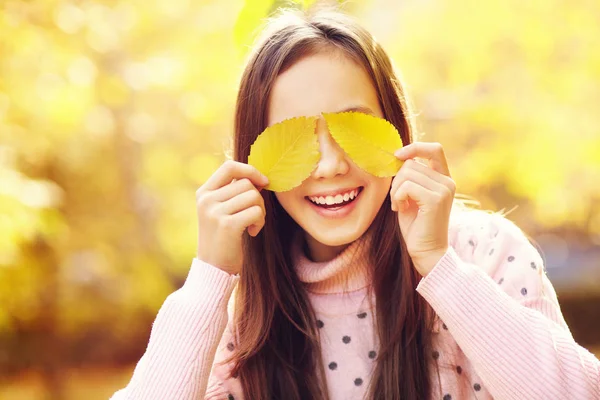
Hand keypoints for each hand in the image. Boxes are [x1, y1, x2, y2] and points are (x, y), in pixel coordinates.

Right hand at [195, 160, 268, 274]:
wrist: (214, 268)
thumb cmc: (223, 239)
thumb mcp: (221, 211)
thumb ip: (234, 193)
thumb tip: (261, 177)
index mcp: (204, 193)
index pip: (229, 166)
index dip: (250, 170)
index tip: (263, 182)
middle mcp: (206, 200)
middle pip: (246, 183)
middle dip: (258, 198)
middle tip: (254, 216)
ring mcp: (215, 212)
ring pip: (254, 196)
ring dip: (260, 211)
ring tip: (252, 225)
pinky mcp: (227, 225)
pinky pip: (256, 212)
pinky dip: (260, 222)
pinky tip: (252, 233)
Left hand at [390, 142, 454, 276]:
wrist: (426, 251)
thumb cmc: (416, 226)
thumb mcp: (412, 196)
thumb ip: (409, 177)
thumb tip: (397, 157)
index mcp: (444, 179)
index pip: (434, 149)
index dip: (415, 147)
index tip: (397, 156)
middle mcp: (448, 182)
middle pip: (411, 163)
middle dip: (396, 180)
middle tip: (397, 200)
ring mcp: (444, 189)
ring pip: (407, 173)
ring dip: (395, 191)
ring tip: (400, 206)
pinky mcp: (436, 199)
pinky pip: (406, 186)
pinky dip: (397, 197)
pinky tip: (401, 210)